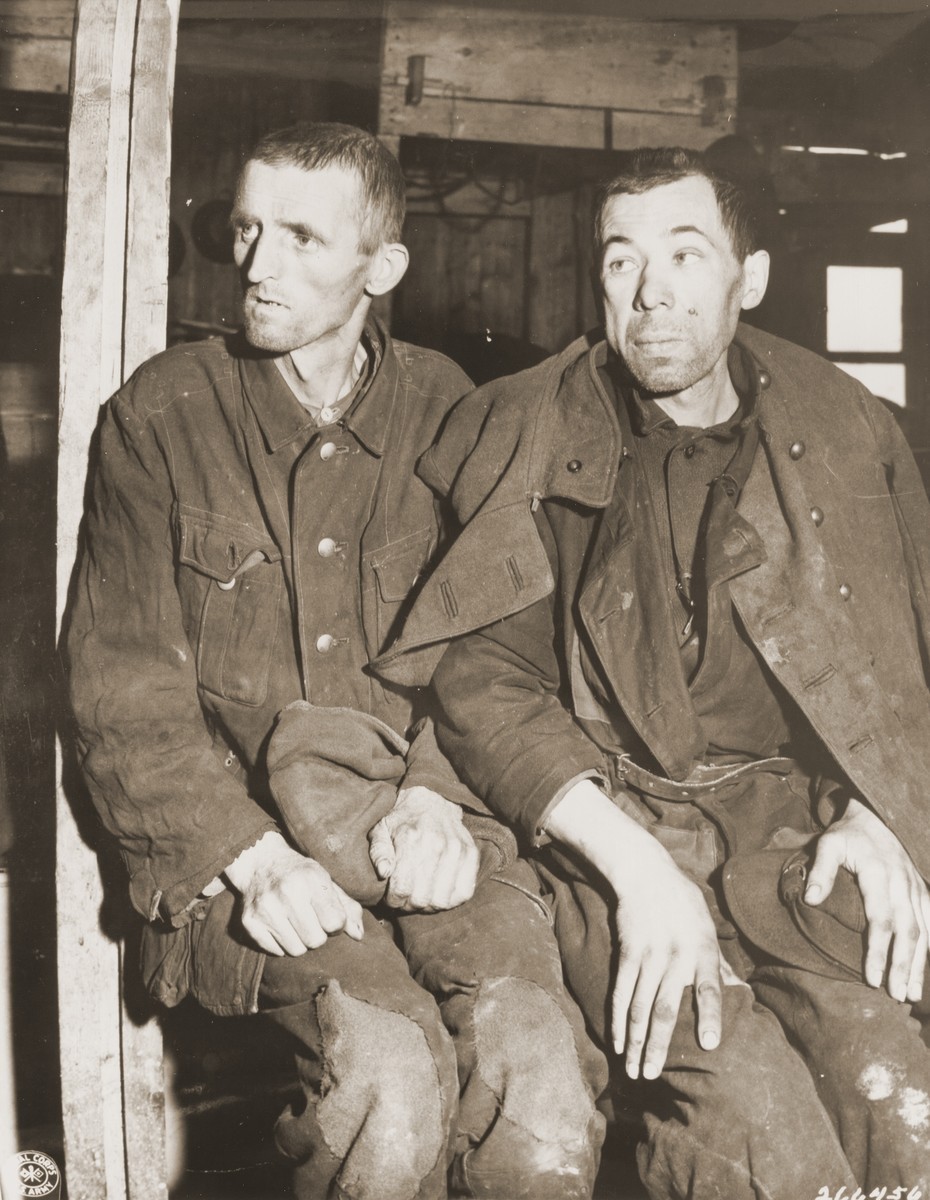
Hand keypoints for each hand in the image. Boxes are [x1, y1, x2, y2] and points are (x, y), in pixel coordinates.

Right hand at [225, 831, 363, 955]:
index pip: (334, 922)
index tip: (328, 915)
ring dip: (299, 941)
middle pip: (315, 940)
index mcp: (311, 879)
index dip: (335, 923)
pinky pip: (276, 951)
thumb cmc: (300, 874)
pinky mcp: (249, 922)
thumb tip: (358, 935)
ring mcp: (266, 909)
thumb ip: (347, 907)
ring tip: (295, 923)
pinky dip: (281, 943)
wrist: (261, 862)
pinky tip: (280, 925)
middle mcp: (287, 893)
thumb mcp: (326, 880)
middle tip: (310, 920)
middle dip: (317, 934)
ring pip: (296, 950)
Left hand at [368, 786, 479, 911]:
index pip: (402, 888)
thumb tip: (384, 872)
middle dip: (409, 904)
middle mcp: (437, 844)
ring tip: (422, 895)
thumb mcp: (380, 830)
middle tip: (405, 898)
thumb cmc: (402, 821)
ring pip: (442, 900)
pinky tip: (439, 892)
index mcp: (411, 838)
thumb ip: (378, 852)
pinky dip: (451, 900)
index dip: (393, 899)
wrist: (432, 802)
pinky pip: (464, 893)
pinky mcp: (471, 854)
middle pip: (422, 898)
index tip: (391, 896)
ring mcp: (457, 850)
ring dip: (429, 905)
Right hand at [610, 843, 724, 1080]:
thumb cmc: (683, 902)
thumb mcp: (708, 926)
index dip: (710, 1015)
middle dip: (659, 1045)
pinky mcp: (627, 952)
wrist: (645, 873)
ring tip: (636, 1069)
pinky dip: (617, 1019)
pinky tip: (617, 1042)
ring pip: (639, 1006)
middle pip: (666, 1007)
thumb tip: (740, 992)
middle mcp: (676, 954)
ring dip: (636, 1041)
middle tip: (654, 1075)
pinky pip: (621, 991)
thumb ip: (719, 962)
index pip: (709, 987)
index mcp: (703, 949)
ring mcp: (649, 954)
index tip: (709, 1044)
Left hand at [805, 797, 929, 1002]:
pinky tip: (924, 970)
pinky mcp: (922, 891)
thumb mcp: (828, 844)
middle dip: (902, 966)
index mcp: (880, 874)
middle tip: (895, 996)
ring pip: (923, 932)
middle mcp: (903, 884)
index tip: (872, 979)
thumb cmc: (848, 834)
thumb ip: (821, 871)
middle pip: (907, 932)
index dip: (878, 951)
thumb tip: (810, 900)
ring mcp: (916, 889)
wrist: (876, 816)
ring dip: (918, 964)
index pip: (881, 920)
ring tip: (911, 994)